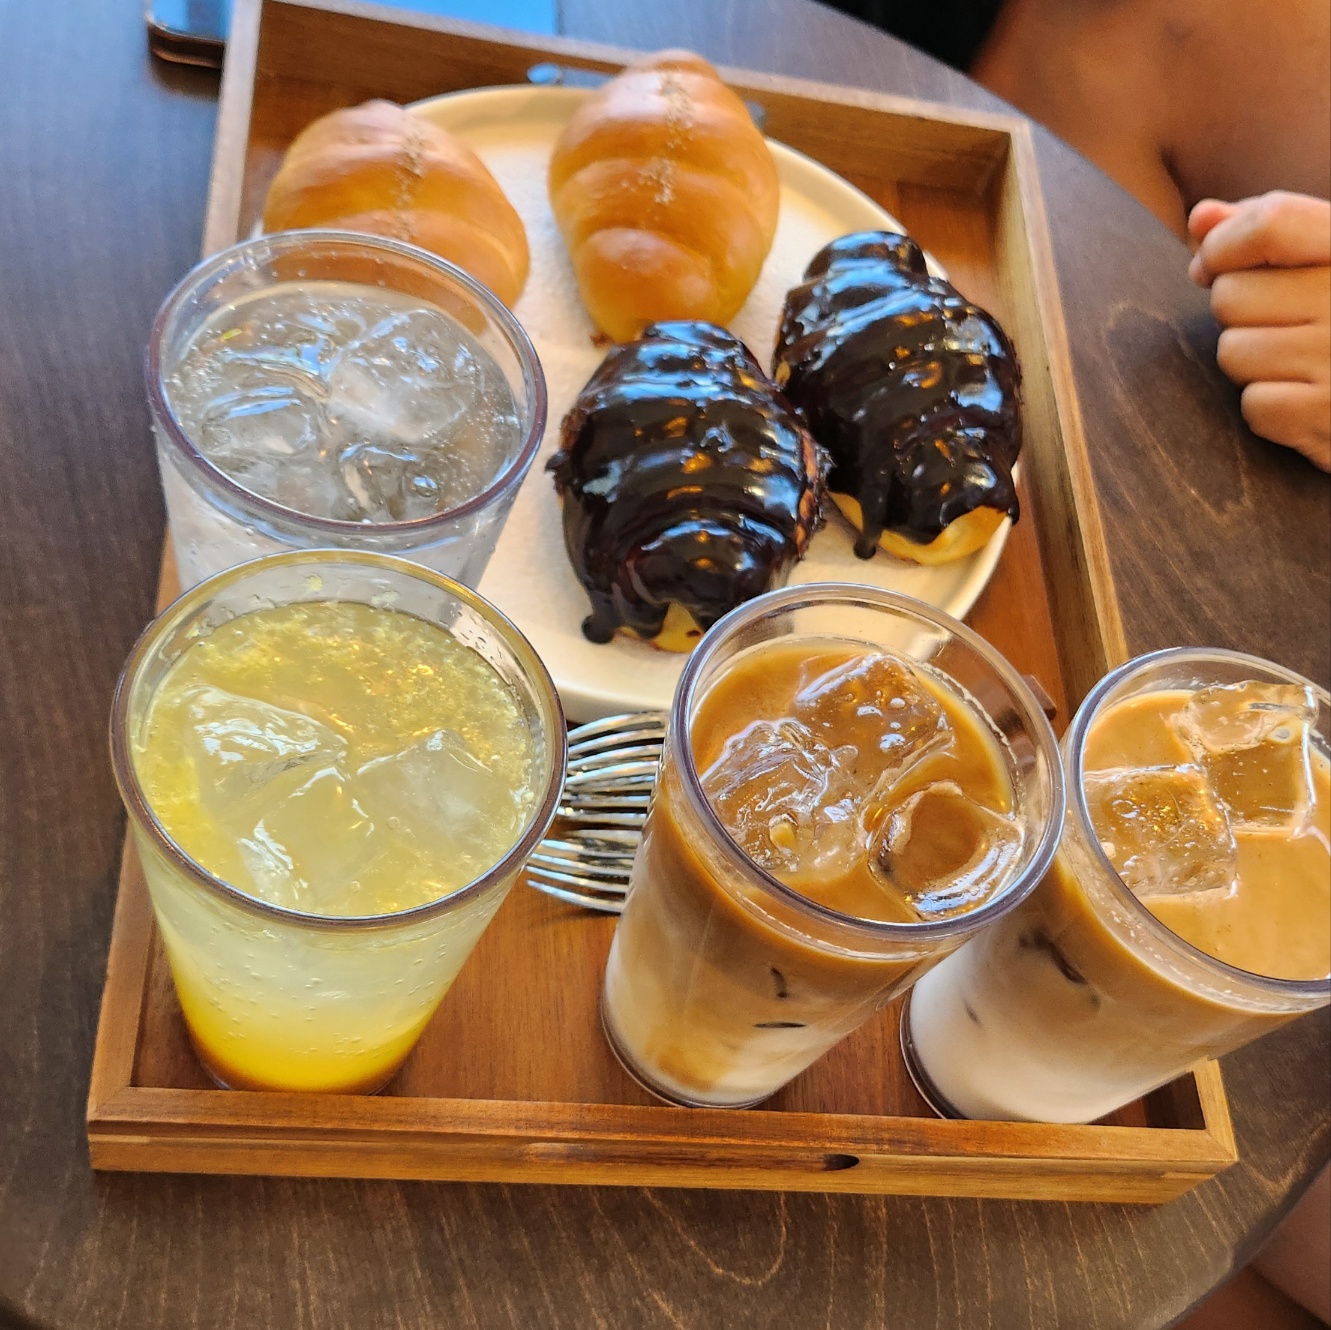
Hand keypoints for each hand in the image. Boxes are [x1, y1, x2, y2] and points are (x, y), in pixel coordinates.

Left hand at [1188, 192, 1329, 470]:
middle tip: (1282, 323)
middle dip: (1239, 313)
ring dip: (1251, 362)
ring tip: (1299, 361)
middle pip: (1231, 295)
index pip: (1272, 222)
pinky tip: (1309, 400)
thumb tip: (1198, 217)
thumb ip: (1269, 232)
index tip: (1212, 264)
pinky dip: (1270, 408)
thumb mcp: (1328, 261)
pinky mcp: (1329, 415)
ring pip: (1232, 351)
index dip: (1223, 244)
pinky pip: (1254, 404)